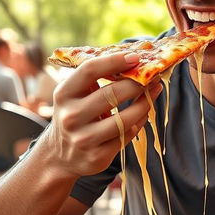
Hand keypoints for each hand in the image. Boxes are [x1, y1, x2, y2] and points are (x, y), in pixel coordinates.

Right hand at [37, 52, 161, 179]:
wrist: (60, 155)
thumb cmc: (75, 114)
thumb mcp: (75, 94)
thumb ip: (96, 78)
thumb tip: (133, 59)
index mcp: (64, 94)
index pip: (89, 70)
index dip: (114, 61)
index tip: (136, 57)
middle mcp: (71, 116)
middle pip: (112, 93)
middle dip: (137, 83)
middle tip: (153, 76)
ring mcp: (84, 139)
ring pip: (124, 118)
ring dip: (144, 103)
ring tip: (154, 92)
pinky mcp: (97, 157)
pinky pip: (126, 135)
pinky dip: (139, 122)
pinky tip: (144, 112)